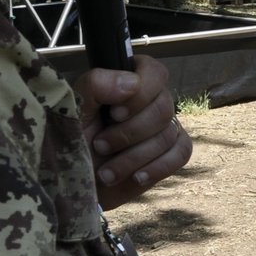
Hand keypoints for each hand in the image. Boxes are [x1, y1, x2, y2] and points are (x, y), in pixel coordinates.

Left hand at [76, 54, 193, 208]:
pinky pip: (182, 153)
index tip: (115, 113)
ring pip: (168, 134)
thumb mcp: (73, 111)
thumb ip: (95, 86)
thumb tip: (131, 83)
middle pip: (163, 107)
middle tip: (100, 145)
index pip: (154, 72)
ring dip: (134, 157)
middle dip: (129, 133)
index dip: (141, 93)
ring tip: (107, 172)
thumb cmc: (73, 143)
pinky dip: (158, 167)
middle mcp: (151, 100)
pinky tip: (136, 177)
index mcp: (129, 81)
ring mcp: (165, 126)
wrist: (78, 183)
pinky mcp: (173, 151)